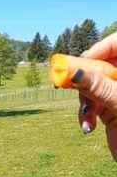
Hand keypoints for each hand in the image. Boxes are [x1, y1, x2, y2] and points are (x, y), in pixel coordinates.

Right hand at [74, 33, 116, 158]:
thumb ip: (99, 87)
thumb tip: (74, 72)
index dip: (100, 49)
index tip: (81, 62)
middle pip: (101, 63)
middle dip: (85, 77)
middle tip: (66, 82)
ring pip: (92, 83)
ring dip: (84, 101)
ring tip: (86, 117)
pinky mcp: (110, 107)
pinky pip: (91, 102)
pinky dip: (86, 113)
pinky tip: (88, 127)